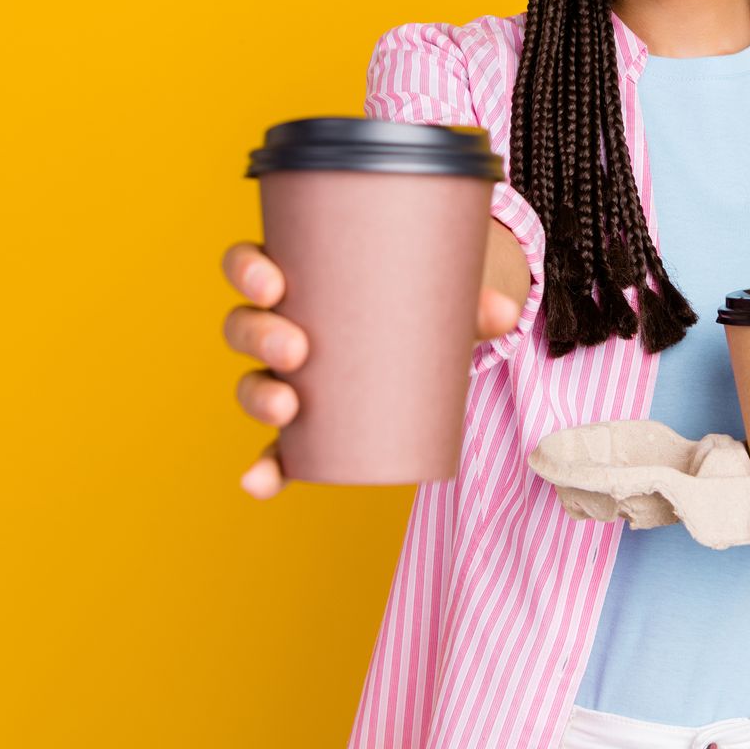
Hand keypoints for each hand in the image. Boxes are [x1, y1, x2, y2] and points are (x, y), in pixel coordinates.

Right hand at [221, 231, 524, 498]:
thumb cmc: (418, 302)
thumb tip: (506, 312)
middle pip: (243, 325)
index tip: (271, 282)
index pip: (249, 264)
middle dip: (259, 336)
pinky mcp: (303, 426)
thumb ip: (471, 301)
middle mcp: (281, 324)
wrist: (427, 339)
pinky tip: (257, 484)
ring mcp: (287, 377)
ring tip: (288, 406)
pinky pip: (273, 448)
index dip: (246, 270)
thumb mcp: (440, 294)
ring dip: (258, 397)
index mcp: (300, 276)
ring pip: (251, 382)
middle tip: (297, 349)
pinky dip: (263, 468)